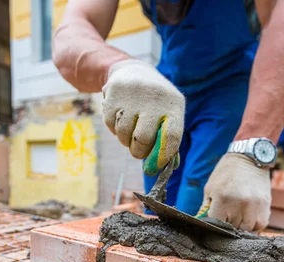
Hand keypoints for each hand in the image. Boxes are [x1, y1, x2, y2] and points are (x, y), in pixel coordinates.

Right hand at [102, 59, 184, 175]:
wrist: (134, 72)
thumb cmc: (156, 103)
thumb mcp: (168, 114)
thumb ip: (169, 140)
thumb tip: (167, 167)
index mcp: (173, 105)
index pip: (171, 136)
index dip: (162, 156)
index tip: (153, 168)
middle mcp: (155, 98)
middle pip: (143, 139)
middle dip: (139, 152)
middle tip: (138, 151)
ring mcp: (132, 95)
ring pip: (124, 134)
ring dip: (125, 141)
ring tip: (130, 132)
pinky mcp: (113, 94)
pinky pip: (111, 126)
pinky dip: (114, 130)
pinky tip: (121, 118)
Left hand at [198, 154, 270, 230]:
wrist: (249, 158)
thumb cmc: (226, 173)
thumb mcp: (210, 188)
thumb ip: (206, 208)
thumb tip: (202, 223)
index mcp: (222, 198)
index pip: (217, 224)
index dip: (216, 225)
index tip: (216, 221)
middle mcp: (239, 203)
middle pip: (233, 228)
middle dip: (229, 226)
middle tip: (227, 217)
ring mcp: (254, 205)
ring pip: (247, 229)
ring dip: (242, 227)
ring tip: (238, 217)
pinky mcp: (265, 205)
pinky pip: (260, 224)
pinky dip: (254, 225)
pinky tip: (249, 216)